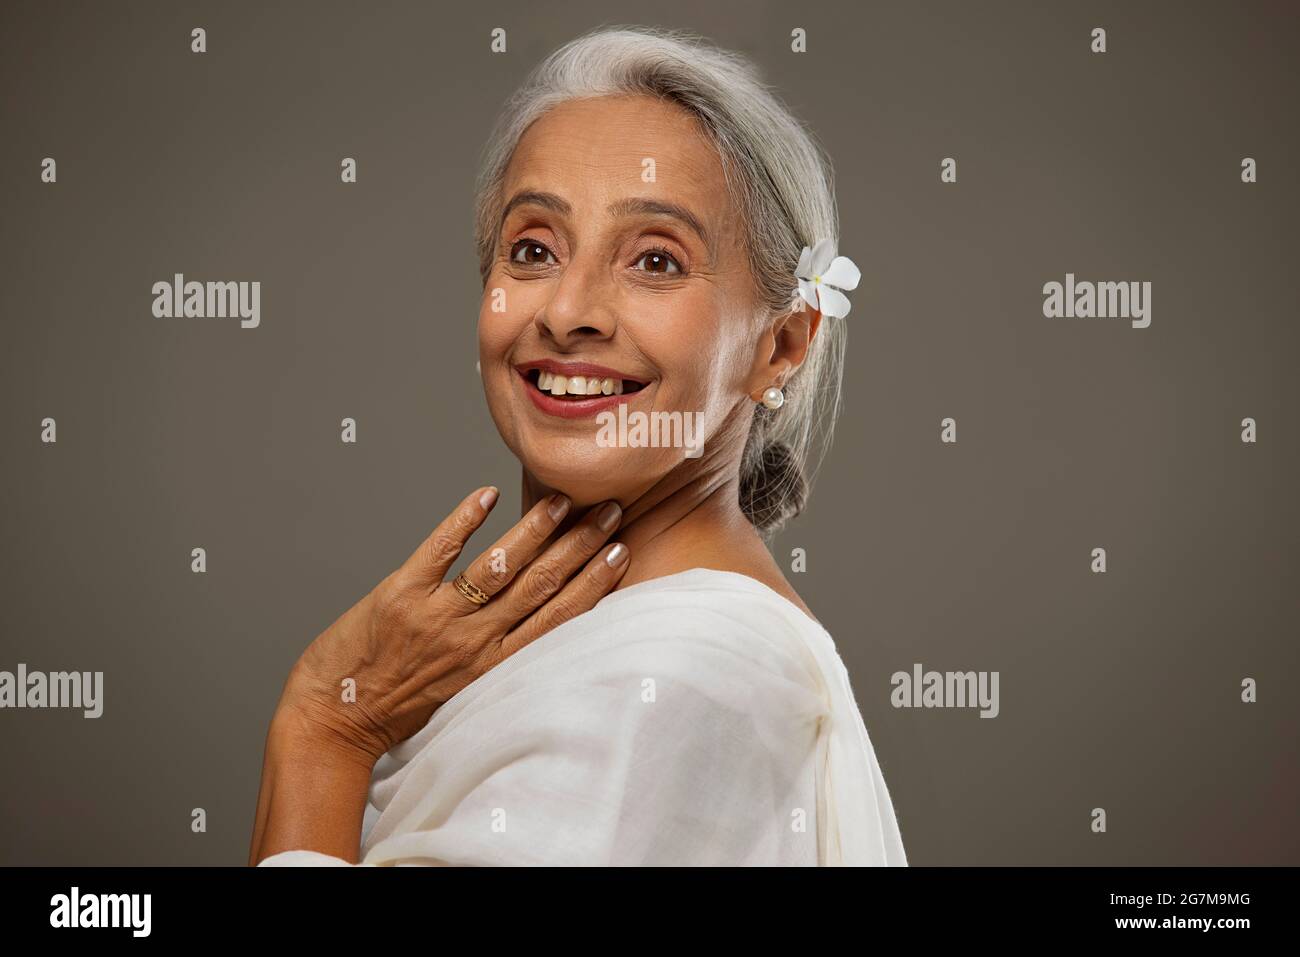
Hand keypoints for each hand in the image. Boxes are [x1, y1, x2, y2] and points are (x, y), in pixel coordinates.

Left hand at [275, 486, 628, 763]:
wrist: (333, 720)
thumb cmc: (397, 708)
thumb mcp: (462, 691)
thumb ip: (496, 656)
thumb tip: (532, 620)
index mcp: (493, 666)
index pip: (558, 617)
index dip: (594, 582)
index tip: (621, 551)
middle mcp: (473, 641)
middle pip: (540, 585)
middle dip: (580, 545)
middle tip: (610, 511)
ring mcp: (437, 616)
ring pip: (499, 566)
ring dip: (535, 530)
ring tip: (563, 501)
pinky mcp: (399, 595)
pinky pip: (439, 550)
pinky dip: (464, 519)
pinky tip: (486, 494)